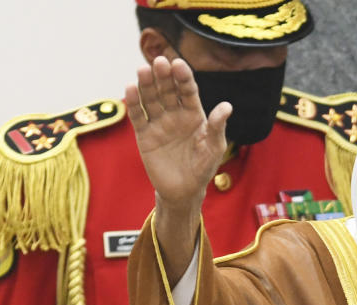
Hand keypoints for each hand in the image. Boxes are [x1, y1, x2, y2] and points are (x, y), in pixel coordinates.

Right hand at [125, 56, 231, 209]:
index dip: (183, 77)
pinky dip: (133, 103)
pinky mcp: (144, 135)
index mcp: (194, 113)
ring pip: (151, 99)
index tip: (179, 64)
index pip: (187, 90)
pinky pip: (138, 116)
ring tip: (143, 70)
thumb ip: (218, 127)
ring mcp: (159, 123)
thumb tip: (227, 106)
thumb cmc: (203, 168)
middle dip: (163, 76)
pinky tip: (130, 89)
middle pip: (167, 90)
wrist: (184, 191)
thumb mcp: (214, 148)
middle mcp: (175, 114)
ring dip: (146, 84)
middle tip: (159, 62)